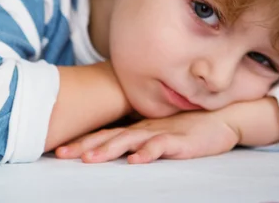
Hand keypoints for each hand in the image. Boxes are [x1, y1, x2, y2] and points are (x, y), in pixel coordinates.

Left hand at [54, 110, 239, 163]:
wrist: (219, 118)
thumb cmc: (187, 127)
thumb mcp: (157, 132)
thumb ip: (136, 138)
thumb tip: (111, 146)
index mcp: (136, 128)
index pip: (104, 134)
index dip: (82, 142)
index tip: (59, 150)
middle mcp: (143, 129)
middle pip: (110, 137)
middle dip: (85, 146)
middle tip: (62, 154)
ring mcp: (160, 133)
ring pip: (130, 140)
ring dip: (109, 149)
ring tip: (90, 158)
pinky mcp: (179, 140)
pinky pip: (161, 146)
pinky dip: (147, 152)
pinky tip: (135, 160)